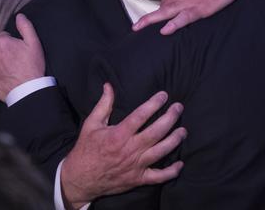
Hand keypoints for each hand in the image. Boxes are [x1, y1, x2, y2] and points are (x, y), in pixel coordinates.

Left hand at [0, 14, 44, 101]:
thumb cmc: (32, 66)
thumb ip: (25, 26)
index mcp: (1, 42)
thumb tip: (19, 15)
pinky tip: (6, 75)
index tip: (19, 49)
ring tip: (12, 68)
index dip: (12, 42)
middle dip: (4, 50)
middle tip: (16, 59)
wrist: (28, 91)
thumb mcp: (34, 43)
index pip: (3, 36)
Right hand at [60, 84, 185, 207]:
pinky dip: (171, 172)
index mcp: (118, 134)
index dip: (154, 104)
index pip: (141, 115)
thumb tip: (108, 85)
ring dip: (175, 140)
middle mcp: (130, 149)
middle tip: (179, 107)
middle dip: (170, 118)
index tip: (164, 95)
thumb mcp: (91, 124)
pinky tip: (180, 164)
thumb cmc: (86, 149)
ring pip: (161, 151)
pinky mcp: (138, 179)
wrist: (81, 179)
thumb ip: (103, 104)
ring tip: (183, 130)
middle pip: (156, 131)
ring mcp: (136, 165)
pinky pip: (159, 177)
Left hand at [133, 0, 264, 34]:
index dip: (165, 3)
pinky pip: (181, 20)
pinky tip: (163, 31)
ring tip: (137, 28)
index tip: (163, 9)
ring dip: (149, 21)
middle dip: (156, 14)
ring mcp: (187, 0)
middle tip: (147, 23)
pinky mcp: (198, 9)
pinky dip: (172, 26)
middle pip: (163, 4)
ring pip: (164, 12)